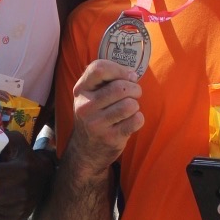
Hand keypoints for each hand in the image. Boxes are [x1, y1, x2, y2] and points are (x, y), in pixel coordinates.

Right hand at [65, 59, 143, 175]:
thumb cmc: (95, 115)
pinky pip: (136, 120)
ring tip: (130, 109)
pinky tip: (131, 121)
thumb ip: (106, 80)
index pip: (99, 68)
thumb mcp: (90, 95)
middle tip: (134, 94)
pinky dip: (138, 119)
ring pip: (130, 104)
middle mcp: (85, 107)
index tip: (128, 76)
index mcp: (81, 90)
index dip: (120, 69)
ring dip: (135, 105)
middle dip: (134, 89)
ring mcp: (96, 124)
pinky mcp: (110, 138)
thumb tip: (132, 75)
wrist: (86, 150)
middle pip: (120, 87)